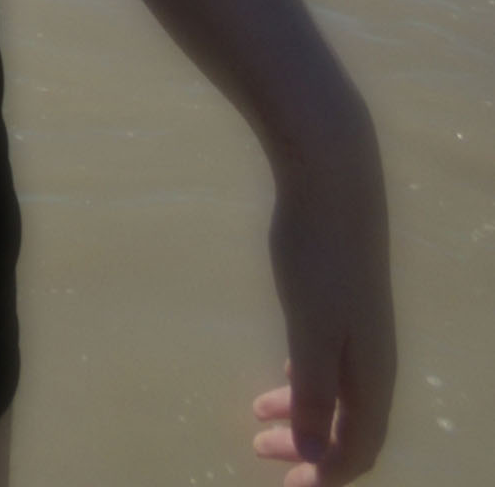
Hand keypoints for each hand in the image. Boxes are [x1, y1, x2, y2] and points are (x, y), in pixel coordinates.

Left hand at [252, 110, 394, 484]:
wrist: (332, 176)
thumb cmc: (318, 255)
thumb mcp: (310, 331)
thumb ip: (312, 393)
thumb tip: (312, 451)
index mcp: (372, 372)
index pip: (357, 446)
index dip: (325, 473)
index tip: (286, 484)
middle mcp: (374, 354)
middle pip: (349, 424)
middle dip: (310, 448)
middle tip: (262, 454)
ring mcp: (360, 322)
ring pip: (336, 387)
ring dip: (301, 410)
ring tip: (257, 416)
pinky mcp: (342, 293)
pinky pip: (329, 356)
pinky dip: (304, 375)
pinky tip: (283, 369)